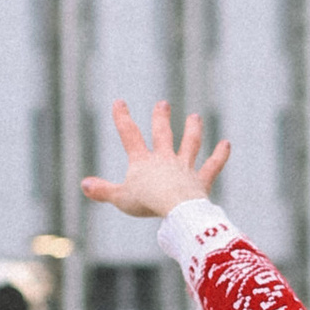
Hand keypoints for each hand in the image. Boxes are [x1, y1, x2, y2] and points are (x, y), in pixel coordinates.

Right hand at [79, 98, 229, 221]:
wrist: (176, 207)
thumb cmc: (146, 203)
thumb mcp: (120, 198)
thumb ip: (102, 191)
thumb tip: (84, 184)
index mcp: (142, 162)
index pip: (129, 135)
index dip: (123, 118)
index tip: (119, 102)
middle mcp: (165, 160)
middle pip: (163, 134)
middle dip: (161, 118)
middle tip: (163, 103)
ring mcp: (185, 168)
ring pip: (190, 145)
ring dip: (192, 130)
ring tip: (195, 117)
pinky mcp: (201, 180)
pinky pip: (212, 166)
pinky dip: (220, 155)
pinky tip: (226, 144)